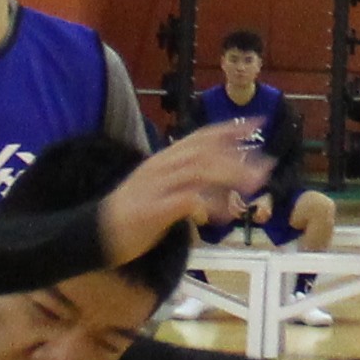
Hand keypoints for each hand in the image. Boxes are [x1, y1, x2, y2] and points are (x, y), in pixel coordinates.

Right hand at [103, 124, 276, 263]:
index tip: (256, 124)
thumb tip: (220, 185)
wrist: (94, 235)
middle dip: (238, 157)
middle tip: (265, 167)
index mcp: (164, 160)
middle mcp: (161, 167)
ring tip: (252, 188)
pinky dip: (209, 205)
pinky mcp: (152, 209)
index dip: (229, 129)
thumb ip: (187, 183)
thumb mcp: (162, 191)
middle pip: (205, 152)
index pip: (200, 136)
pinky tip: (222, 216)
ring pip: (199, 171)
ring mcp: (156, 186)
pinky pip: (187, 200)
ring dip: (229, 176)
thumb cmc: (133, 216)